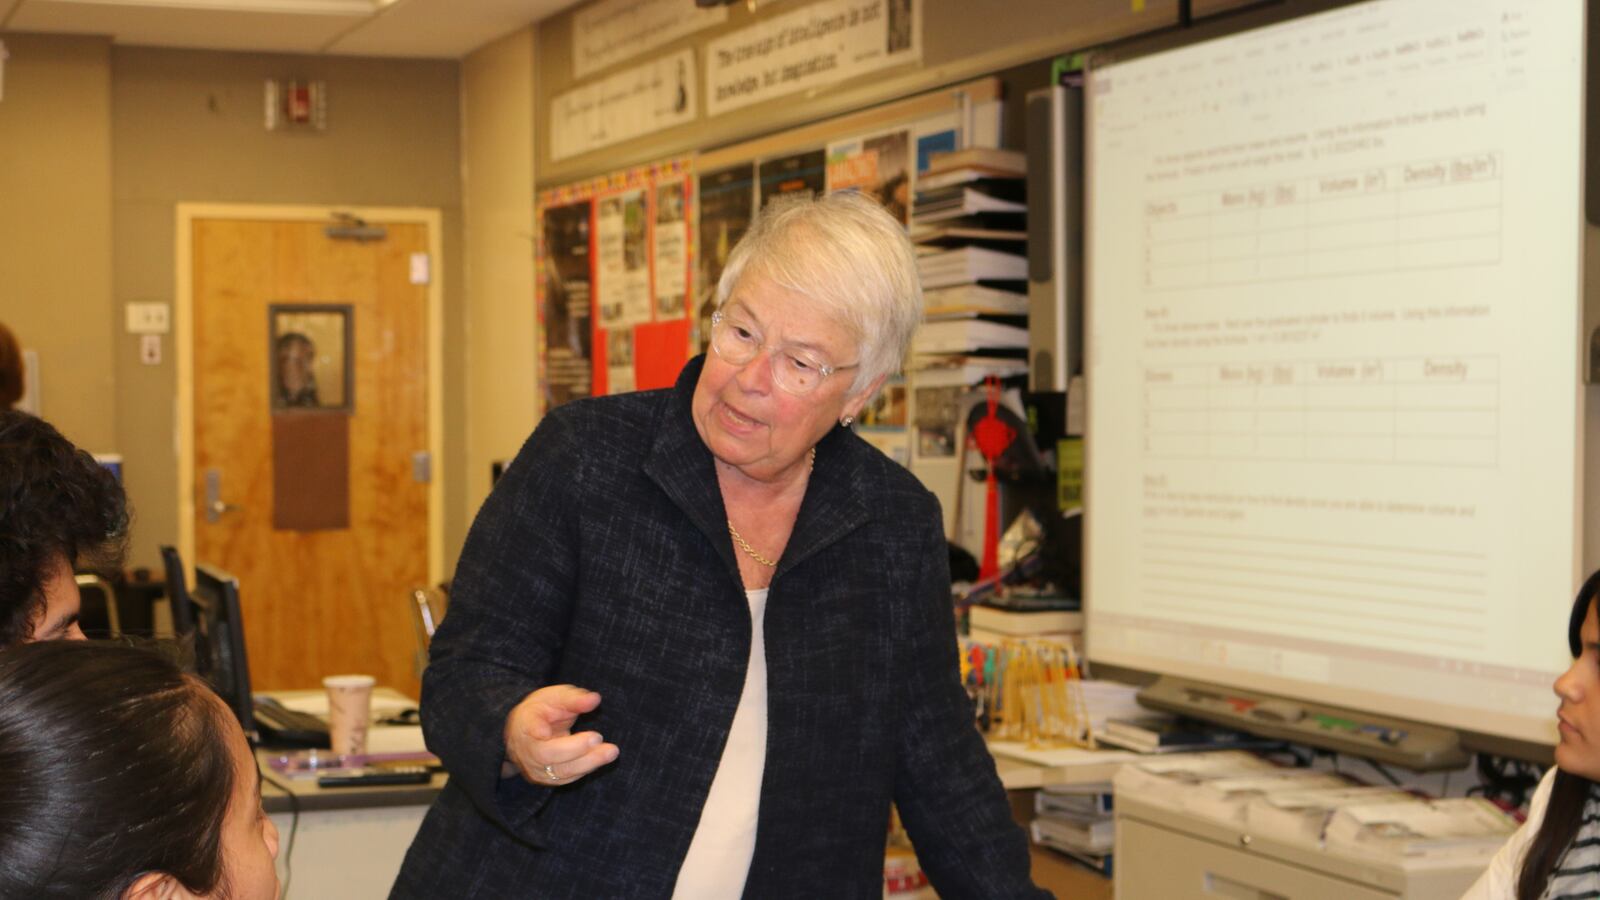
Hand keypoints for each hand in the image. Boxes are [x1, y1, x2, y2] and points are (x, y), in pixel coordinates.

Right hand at [502, 684, 618, 785]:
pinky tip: (603, 756)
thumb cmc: (543, 711)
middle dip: (574, 748)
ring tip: (611, 751)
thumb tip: (595, 699)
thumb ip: (574, 699)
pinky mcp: (548, 779)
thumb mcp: (555, 697)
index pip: (528, 727)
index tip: (544, 731)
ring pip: (560, 771)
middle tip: (598, 737)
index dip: (535, 730)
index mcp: (524, 723)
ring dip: (588, 762)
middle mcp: (526, 749)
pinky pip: (569, 777)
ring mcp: (535, 768)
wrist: (527, 732)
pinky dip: (588, 766)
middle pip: (546, 754)